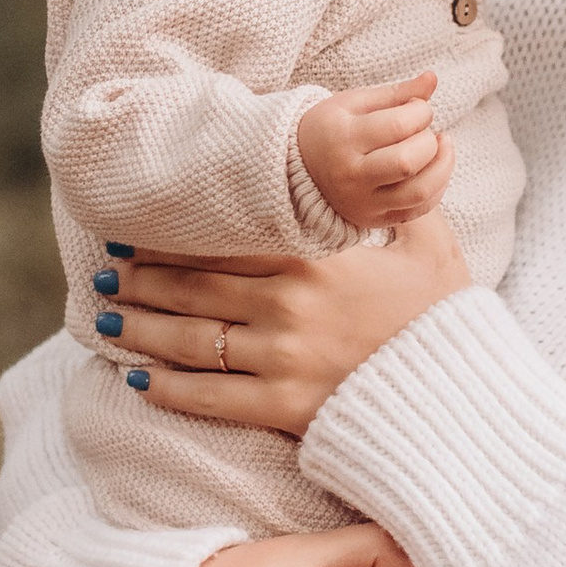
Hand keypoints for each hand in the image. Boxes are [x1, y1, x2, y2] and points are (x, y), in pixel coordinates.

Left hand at [103, 216, 471, 438]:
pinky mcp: (282, 409)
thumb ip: (400, 203)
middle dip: (142, 282)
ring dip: (141, 329)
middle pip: (194, 290)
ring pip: (190, 340)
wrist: (460, 397)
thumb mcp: (431, 246)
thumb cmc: (446, 320)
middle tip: (105, 275)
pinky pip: (210, 398)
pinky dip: (168, 390)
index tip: (137, 236)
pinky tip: (139, 381)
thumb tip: (402, 157)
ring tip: (107, 321)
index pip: (226, 246)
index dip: (173, 241)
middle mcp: (286, 306)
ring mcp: (280, 359)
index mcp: (314, 262)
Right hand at [296, 72, 455, 231]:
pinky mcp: (374, 220)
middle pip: (408, 162)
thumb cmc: (331, 129)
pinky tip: (435, 168)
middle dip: (429, 140)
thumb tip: (433, 78)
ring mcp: (363, 202)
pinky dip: (437, 188)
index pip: (398, 125)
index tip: (419, 107)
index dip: (421, 111)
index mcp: (343, 138)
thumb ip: (395, 92)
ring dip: (442, 165)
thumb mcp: (354, 102)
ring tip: (441, 146)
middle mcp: (351, 175)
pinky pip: (418, 210)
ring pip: (419, 192)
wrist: (297, 171)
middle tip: (423, 129)